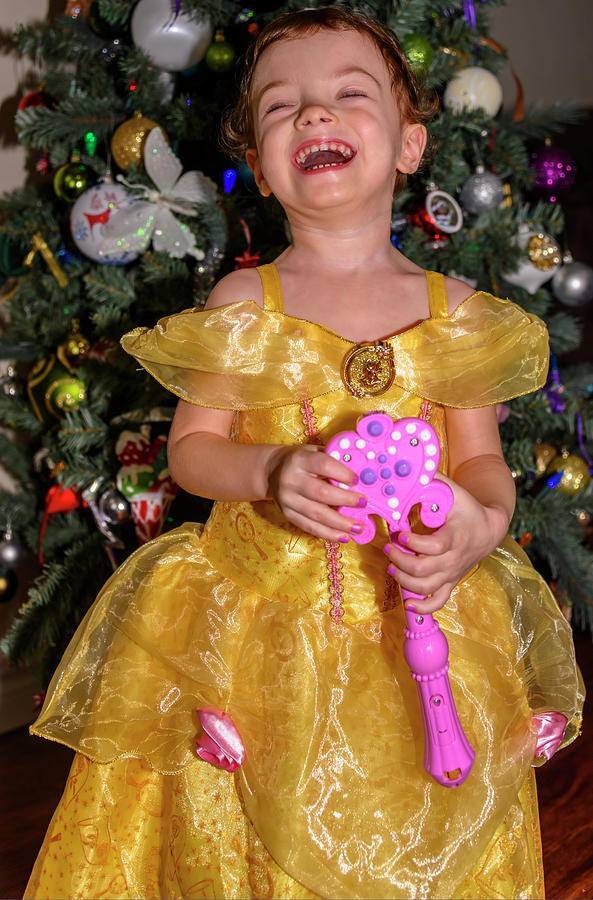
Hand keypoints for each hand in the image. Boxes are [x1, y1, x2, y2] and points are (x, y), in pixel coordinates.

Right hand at [266, 444, 365, 541]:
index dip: (343, 474)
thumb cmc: (300, 460)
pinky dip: (327, 533)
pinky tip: (343, 536)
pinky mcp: (287, 514)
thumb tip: (362, 475)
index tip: (357, 480)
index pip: (324, 465)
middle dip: (346, 500)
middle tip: (363, 504)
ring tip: (358, 527)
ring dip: (340, 523)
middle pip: (322, 493)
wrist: (271, 470)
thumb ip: (334, 460)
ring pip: (316, 514)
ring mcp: (287, 499)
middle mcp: (291, 479)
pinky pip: (309, 527)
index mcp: (300, 459)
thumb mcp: (314, 451)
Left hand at [384, 474, 508, 613]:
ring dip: (404, 581)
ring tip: (392, 566)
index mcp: (455, 537)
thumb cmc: (467, 508)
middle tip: (390, 546)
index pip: (433, 547)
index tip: (400, 532)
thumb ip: (430, 483)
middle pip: (423, 570)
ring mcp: (451, 574)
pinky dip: (422, 607)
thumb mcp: (452, 492)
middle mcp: (453, 559)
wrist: (489, 528)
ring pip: (426, 588)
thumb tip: (406, 473)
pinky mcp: (450, 582)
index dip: (412, 543)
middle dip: (400, 560)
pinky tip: (407, 604)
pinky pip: (438, 602)